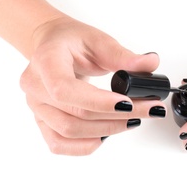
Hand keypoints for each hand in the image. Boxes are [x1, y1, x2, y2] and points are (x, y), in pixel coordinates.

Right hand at [20, 16, 165, 154]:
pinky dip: (84, 146)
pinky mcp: (43, 121)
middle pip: (75, 115)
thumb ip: (123, 55)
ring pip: (69, 132)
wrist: (51, 46)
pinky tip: (106, 136)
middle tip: (148, 110)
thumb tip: (150, 63)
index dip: (98, 102)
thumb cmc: (70, 41)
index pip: (65, 89)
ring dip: (106, 131)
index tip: (128, 103)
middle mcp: (36, 87)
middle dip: (117, 117)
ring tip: (133, 120)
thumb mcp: (98, 40)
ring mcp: (37, 107)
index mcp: (45, 62)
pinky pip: (59, 144)